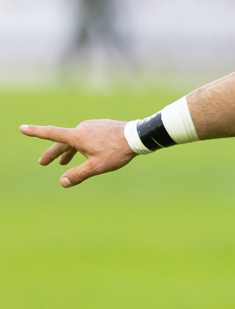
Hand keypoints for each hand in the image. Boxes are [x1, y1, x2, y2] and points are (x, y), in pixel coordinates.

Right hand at [20, 119, 136, 186]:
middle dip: (53, 153)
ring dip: (68, 151)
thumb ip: (78, 174)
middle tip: (43, 163)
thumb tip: (62, 182)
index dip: (35, 132)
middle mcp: (82, 128)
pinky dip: (81, 146)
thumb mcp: (97, 167)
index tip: (22, 128)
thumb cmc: (117, 151)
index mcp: (77, 136)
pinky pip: (86, 137)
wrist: (138, 136)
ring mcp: (92, 126)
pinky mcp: (100, 126)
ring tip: (64, 162)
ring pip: (75, 139)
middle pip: (62, 141)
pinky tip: (87, 153)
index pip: (52, 134)